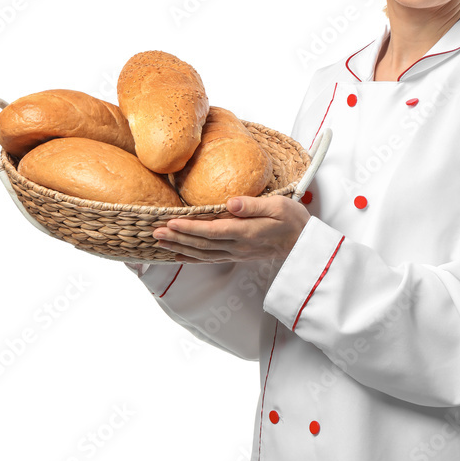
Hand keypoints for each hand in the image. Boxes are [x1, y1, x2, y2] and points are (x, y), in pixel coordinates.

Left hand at [152, 195, 310, 263]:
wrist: (304, 244)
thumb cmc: (293, 220)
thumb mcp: (279, 205)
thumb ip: (254, 205)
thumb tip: (231, 202)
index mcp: (247, 232)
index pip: (213, 231)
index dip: (191, 228)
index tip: (171, 222)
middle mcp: (239, 247)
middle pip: (202, 244)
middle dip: (178, 238)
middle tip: (155, 232)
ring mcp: (237, 254)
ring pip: (203, 254)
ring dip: (180, 248)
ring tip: (159, 242)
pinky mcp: (237, 256)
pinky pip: (210, 259)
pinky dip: (191, 258)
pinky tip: (178, 254)